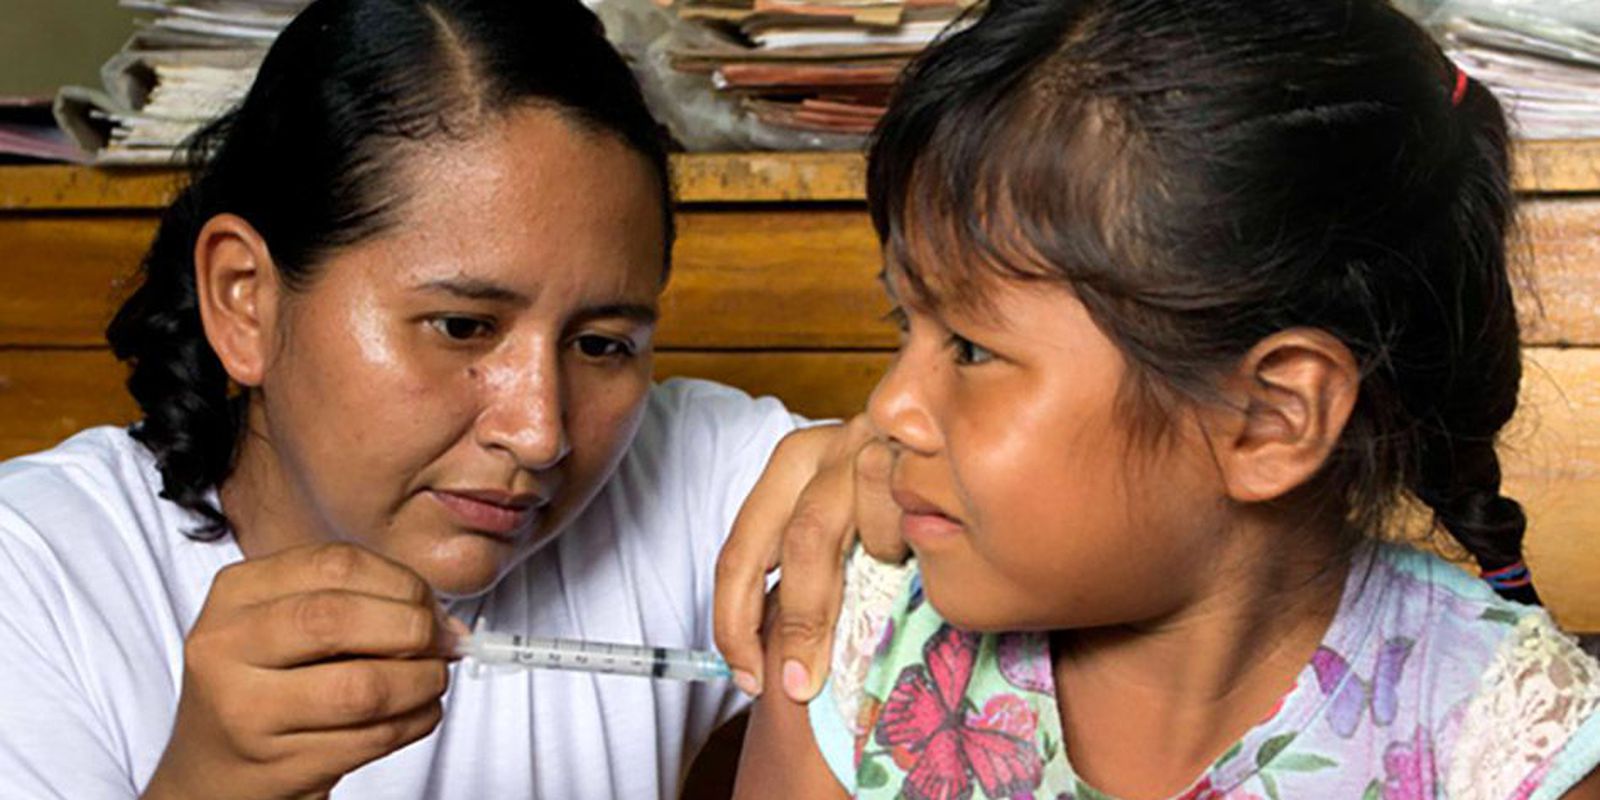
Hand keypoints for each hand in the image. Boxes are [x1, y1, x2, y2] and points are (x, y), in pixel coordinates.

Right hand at [142, 543, 461, 799]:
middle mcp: (228, 647)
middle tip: (440, 643)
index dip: (402, 582)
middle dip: (413, 629)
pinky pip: (371, 739)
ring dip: (422, 682)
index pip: (336, 565)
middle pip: (339, 619)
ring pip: (363, 687)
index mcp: (237, 593)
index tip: (431, 606)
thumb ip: (360, 602)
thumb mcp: (290, 622)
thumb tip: (445, 622)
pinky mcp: (277, 765)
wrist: (214, 766)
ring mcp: (247, 711)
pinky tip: (416, 713)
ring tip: (432, 680)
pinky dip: (414, 721)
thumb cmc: (269, 682)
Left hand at [714, 414, 905, 703]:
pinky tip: (934, 540)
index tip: (747, 676)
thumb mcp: (833, 518)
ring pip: (870, 532)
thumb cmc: (892, 489)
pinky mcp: (929, 448)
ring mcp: (881, 442)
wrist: (960, 429)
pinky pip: (923, 515)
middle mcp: (827, 446)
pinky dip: (925, 542)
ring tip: (899, 558)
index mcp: (790, 465)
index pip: (740, 552)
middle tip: (804, 680)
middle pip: (801, 542)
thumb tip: (779, 660)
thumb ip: (802, 568)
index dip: (735, 622)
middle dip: (802, 621)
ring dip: (884, 559)